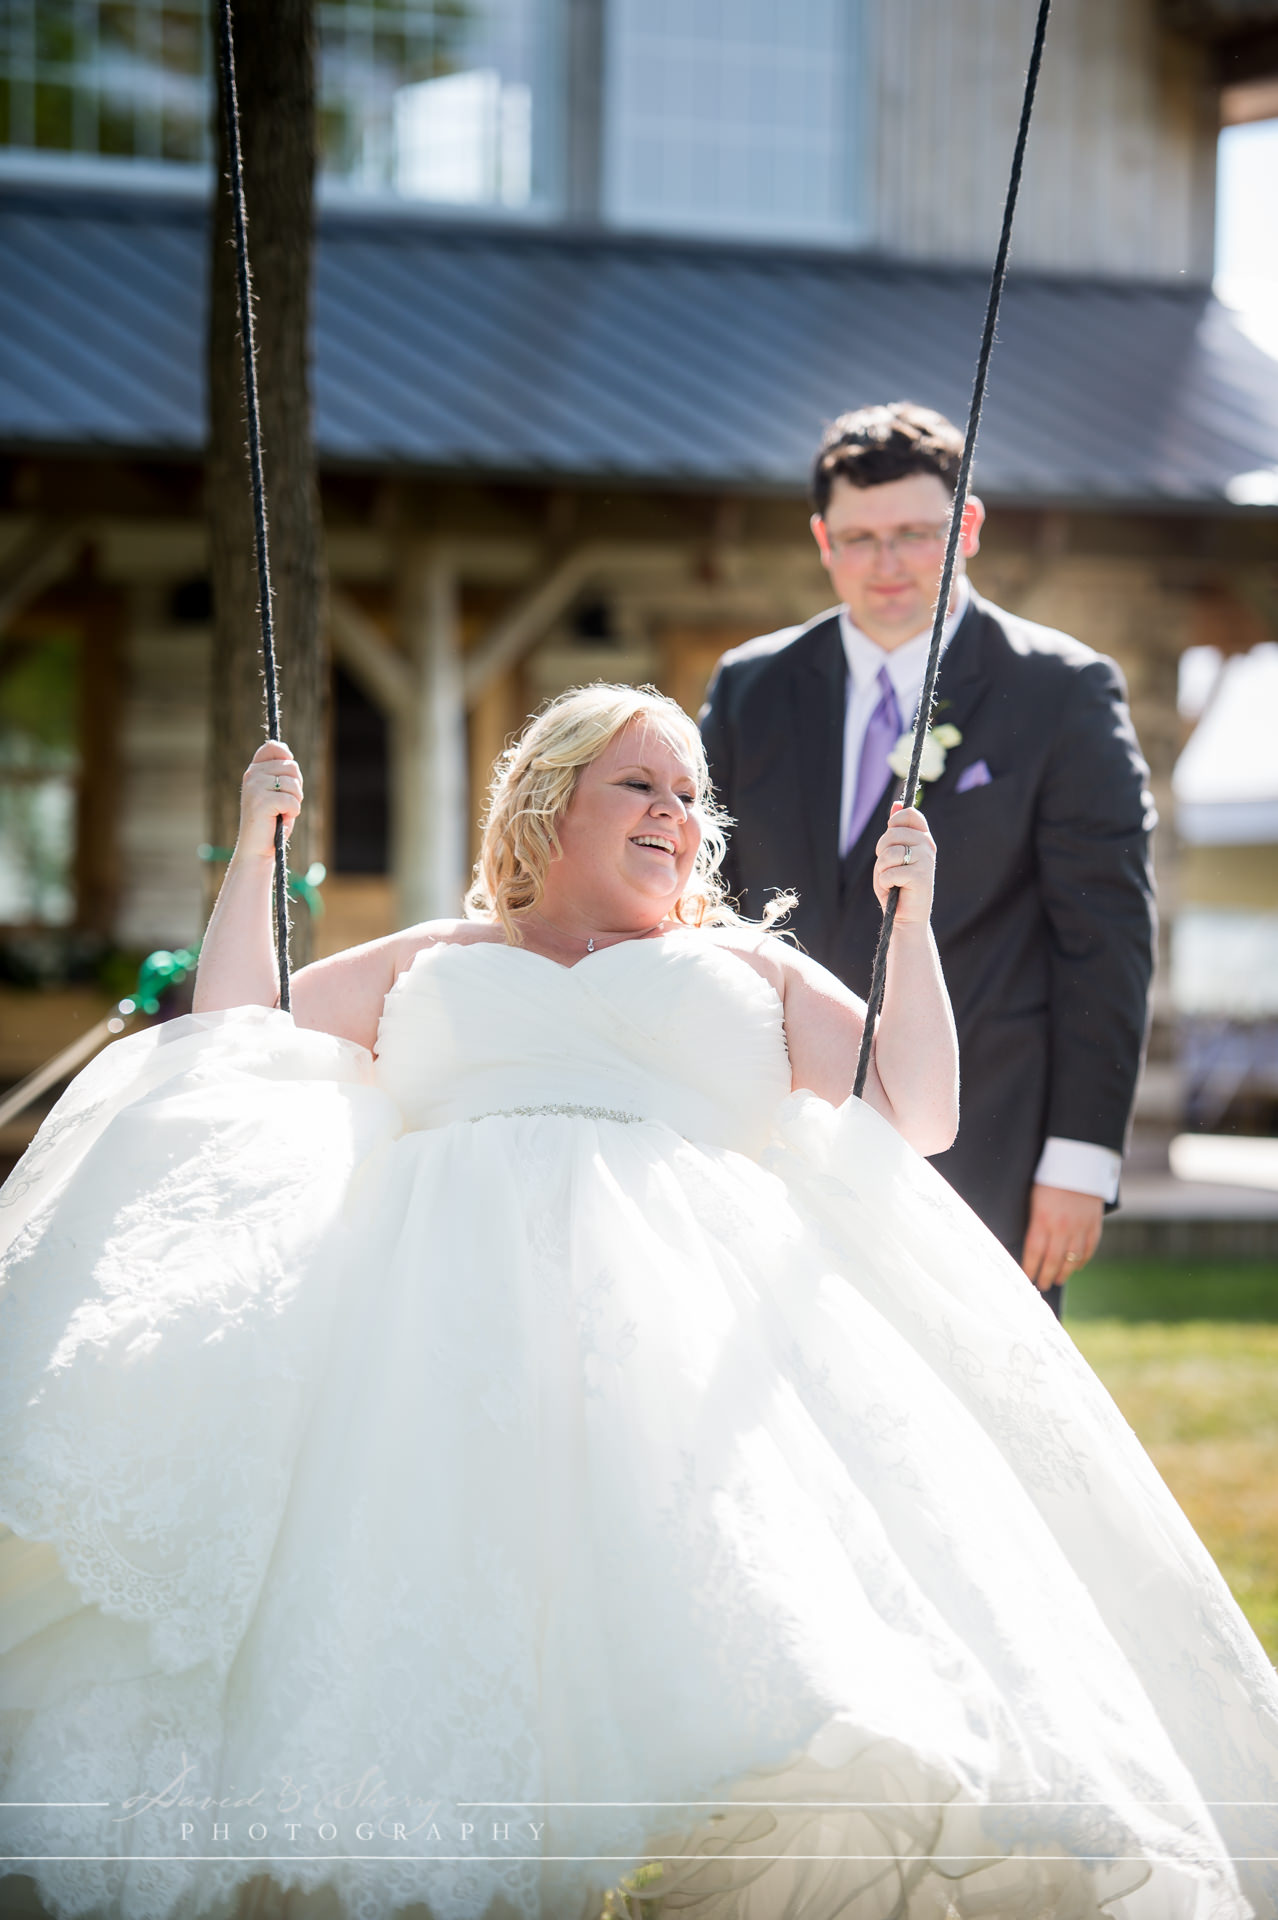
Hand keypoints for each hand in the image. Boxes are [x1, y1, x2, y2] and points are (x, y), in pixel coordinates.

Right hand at [237, 740, 302, 860]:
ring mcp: (255, 787)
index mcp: (254, 770)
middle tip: (285, 804)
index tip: (287, 778)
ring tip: (282, 813)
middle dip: (296, 788)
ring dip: (295, 802)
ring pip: (294, 784)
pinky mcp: (261, 801)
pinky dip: (293, 812)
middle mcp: (252, 775)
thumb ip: (281, 772)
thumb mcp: (276, 792)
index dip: (287, 758)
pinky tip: (281, 819)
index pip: (273, 747)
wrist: (257, 849)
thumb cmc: (271, 822)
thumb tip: (287, 752)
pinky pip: (292, 801)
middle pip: (292, 766)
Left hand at [872, 802, 935, 924]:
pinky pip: (890, 872)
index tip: (891, 840)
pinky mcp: (921, 877)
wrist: (906, 916)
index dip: (893, 823)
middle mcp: (927, 846)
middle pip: (892, 833)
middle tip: (887, 866)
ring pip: (890, 853)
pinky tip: (894, 889)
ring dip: (882, 869)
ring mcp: (926, 861)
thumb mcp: (892, 853)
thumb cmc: (897, 884)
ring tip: (890, 879)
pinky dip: (885, 883)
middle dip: (881, 850)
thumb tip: (896, 803)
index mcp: (922, 837)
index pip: (909, 814)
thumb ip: (895, 829)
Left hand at [1021, 1184, 1103, 1293]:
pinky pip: (1088, 1249)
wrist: (1079, 1162)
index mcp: (1042, 1219)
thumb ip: (1033, 1221)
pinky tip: (1075, 1266)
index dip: (1029, 1268)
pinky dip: (1082, 1260)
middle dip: (1045, 1276)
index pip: (1033, 1252)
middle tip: (1041, 1286)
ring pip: (1071, 1259)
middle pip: (1052, 1261)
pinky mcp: (1094, 1225)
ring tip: (1057, 1280)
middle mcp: (1062, 1227)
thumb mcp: (1034, 1198)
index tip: (1025, 1278)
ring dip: (1064, 1273)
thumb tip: (1029, 1244)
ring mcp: (1080, 1227)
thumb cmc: (1049, 1178)